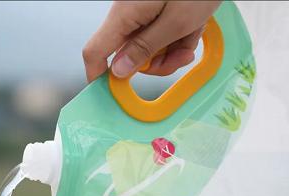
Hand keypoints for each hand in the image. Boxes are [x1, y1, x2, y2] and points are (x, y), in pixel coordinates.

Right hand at [83, 1, 219, 81]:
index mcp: (124, 15)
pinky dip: (179, 35)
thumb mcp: (176, 21)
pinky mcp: (155, 8)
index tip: (113, 94)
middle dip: (157, 62)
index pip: (95, 52)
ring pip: (149, 47)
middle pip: (129, 54)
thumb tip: (119, 71)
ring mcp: (141, 11)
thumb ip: (146, 48)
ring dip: (173, 49)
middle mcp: (128, 13)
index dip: (99, 76)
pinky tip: (194, 26)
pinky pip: (161, 33)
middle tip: (181, 56)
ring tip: (193, 33)